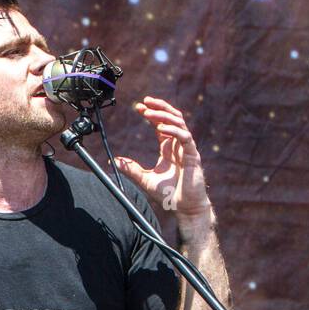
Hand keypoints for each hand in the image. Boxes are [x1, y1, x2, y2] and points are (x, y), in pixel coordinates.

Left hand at [114, 95, 212, 227]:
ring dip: (164, 115)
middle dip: (159, 107)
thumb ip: (132, 170)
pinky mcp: (193, 155)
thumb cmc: (169, 195)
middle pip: (172, 118)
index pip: (161, 124)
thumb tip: (115, 161)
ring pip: (179, 123)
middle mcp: (178, 145)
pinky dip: (173, 130)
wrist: (184, 208)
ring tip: (150, 112)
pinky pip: (184, 137)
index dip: (151, 114)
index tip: (138, 107)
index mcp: (168, 148)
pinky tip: (161, 128)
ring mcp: (186, 149)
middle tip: (145, 102)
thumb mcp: (145, 179)